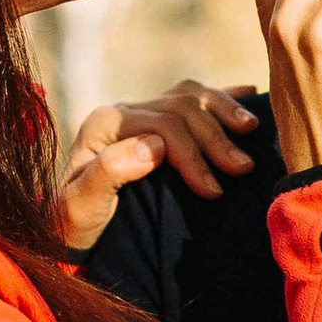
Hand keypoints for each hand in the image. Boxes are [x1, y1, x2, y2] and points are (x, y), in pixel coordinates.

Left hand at [53, 83, 258, 250]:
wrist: (70, 229)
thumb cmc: (75, 222)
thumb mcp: (81, 204)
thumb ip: (109, 171)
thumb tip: (155, 146)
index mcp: (105, 123)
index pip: (162, 124)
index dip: (192, 154)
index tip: (213, 190)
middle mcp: (123, 111)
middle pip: (181, 108)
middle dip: (215, 138)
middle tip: (242, 170)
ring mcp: (142, 114)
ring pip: (190, 96)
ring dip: (224, 110)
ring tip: (251, 130)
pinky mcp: (156, 124)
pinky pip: (192, 99)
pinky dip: (221, 96)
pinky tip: (248, 92)